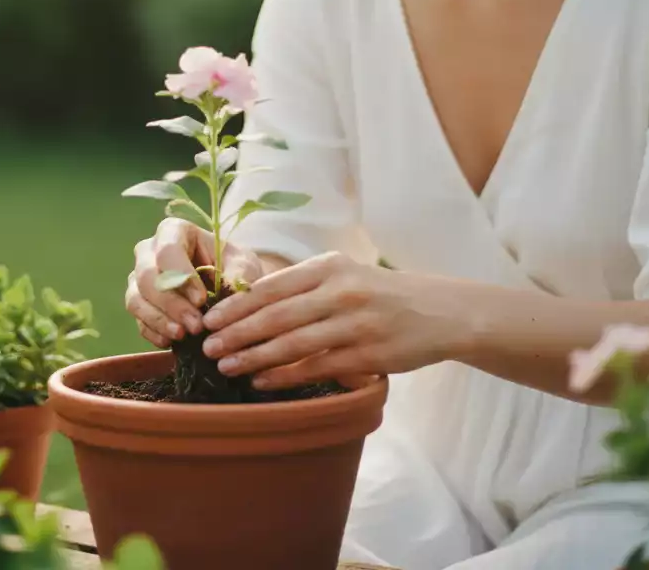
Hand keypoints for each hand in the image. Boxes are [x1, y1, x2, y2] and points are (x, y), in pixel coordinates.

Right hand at [125, 217, 265, 348]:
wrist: (227, 285)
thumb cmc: (234, 267)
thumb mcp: (244, 266)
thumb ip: (238, 276)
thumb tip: (226, 292)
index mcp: (175, 231)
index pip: (168, 250)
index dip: (181, 276)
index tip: (202, 300)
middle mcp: (150, 251)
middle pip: (147, 276)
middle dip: (171, 304)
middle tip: (196, 326)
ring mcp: (140, 277)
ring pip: (136, 298)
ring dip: (159, 320)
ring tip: (183, 336)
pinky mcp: (139, 303)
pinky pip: (137, 319)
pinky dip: (154, 332)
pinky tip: (172, 342)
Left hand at [200, 251, 462, 389]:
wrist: (439, 311)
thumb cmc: (379, 292)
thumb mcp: (344, 273)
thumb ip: (303, 284)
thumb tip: (246, 301)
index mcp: (330, 266)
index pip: (272, 285)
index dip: (237, 304)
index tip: (209, 319)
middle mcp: (341, 291)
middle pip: (277, 315)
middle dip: (238, 333)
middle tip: (209, 348)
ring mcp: (356, 324)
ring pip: (293, 344)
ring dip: (255, 357)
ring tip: (227, 367)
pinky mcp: (368, 356)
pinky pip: (317, 368)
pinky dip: (285, 376)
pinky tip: (262, 381)